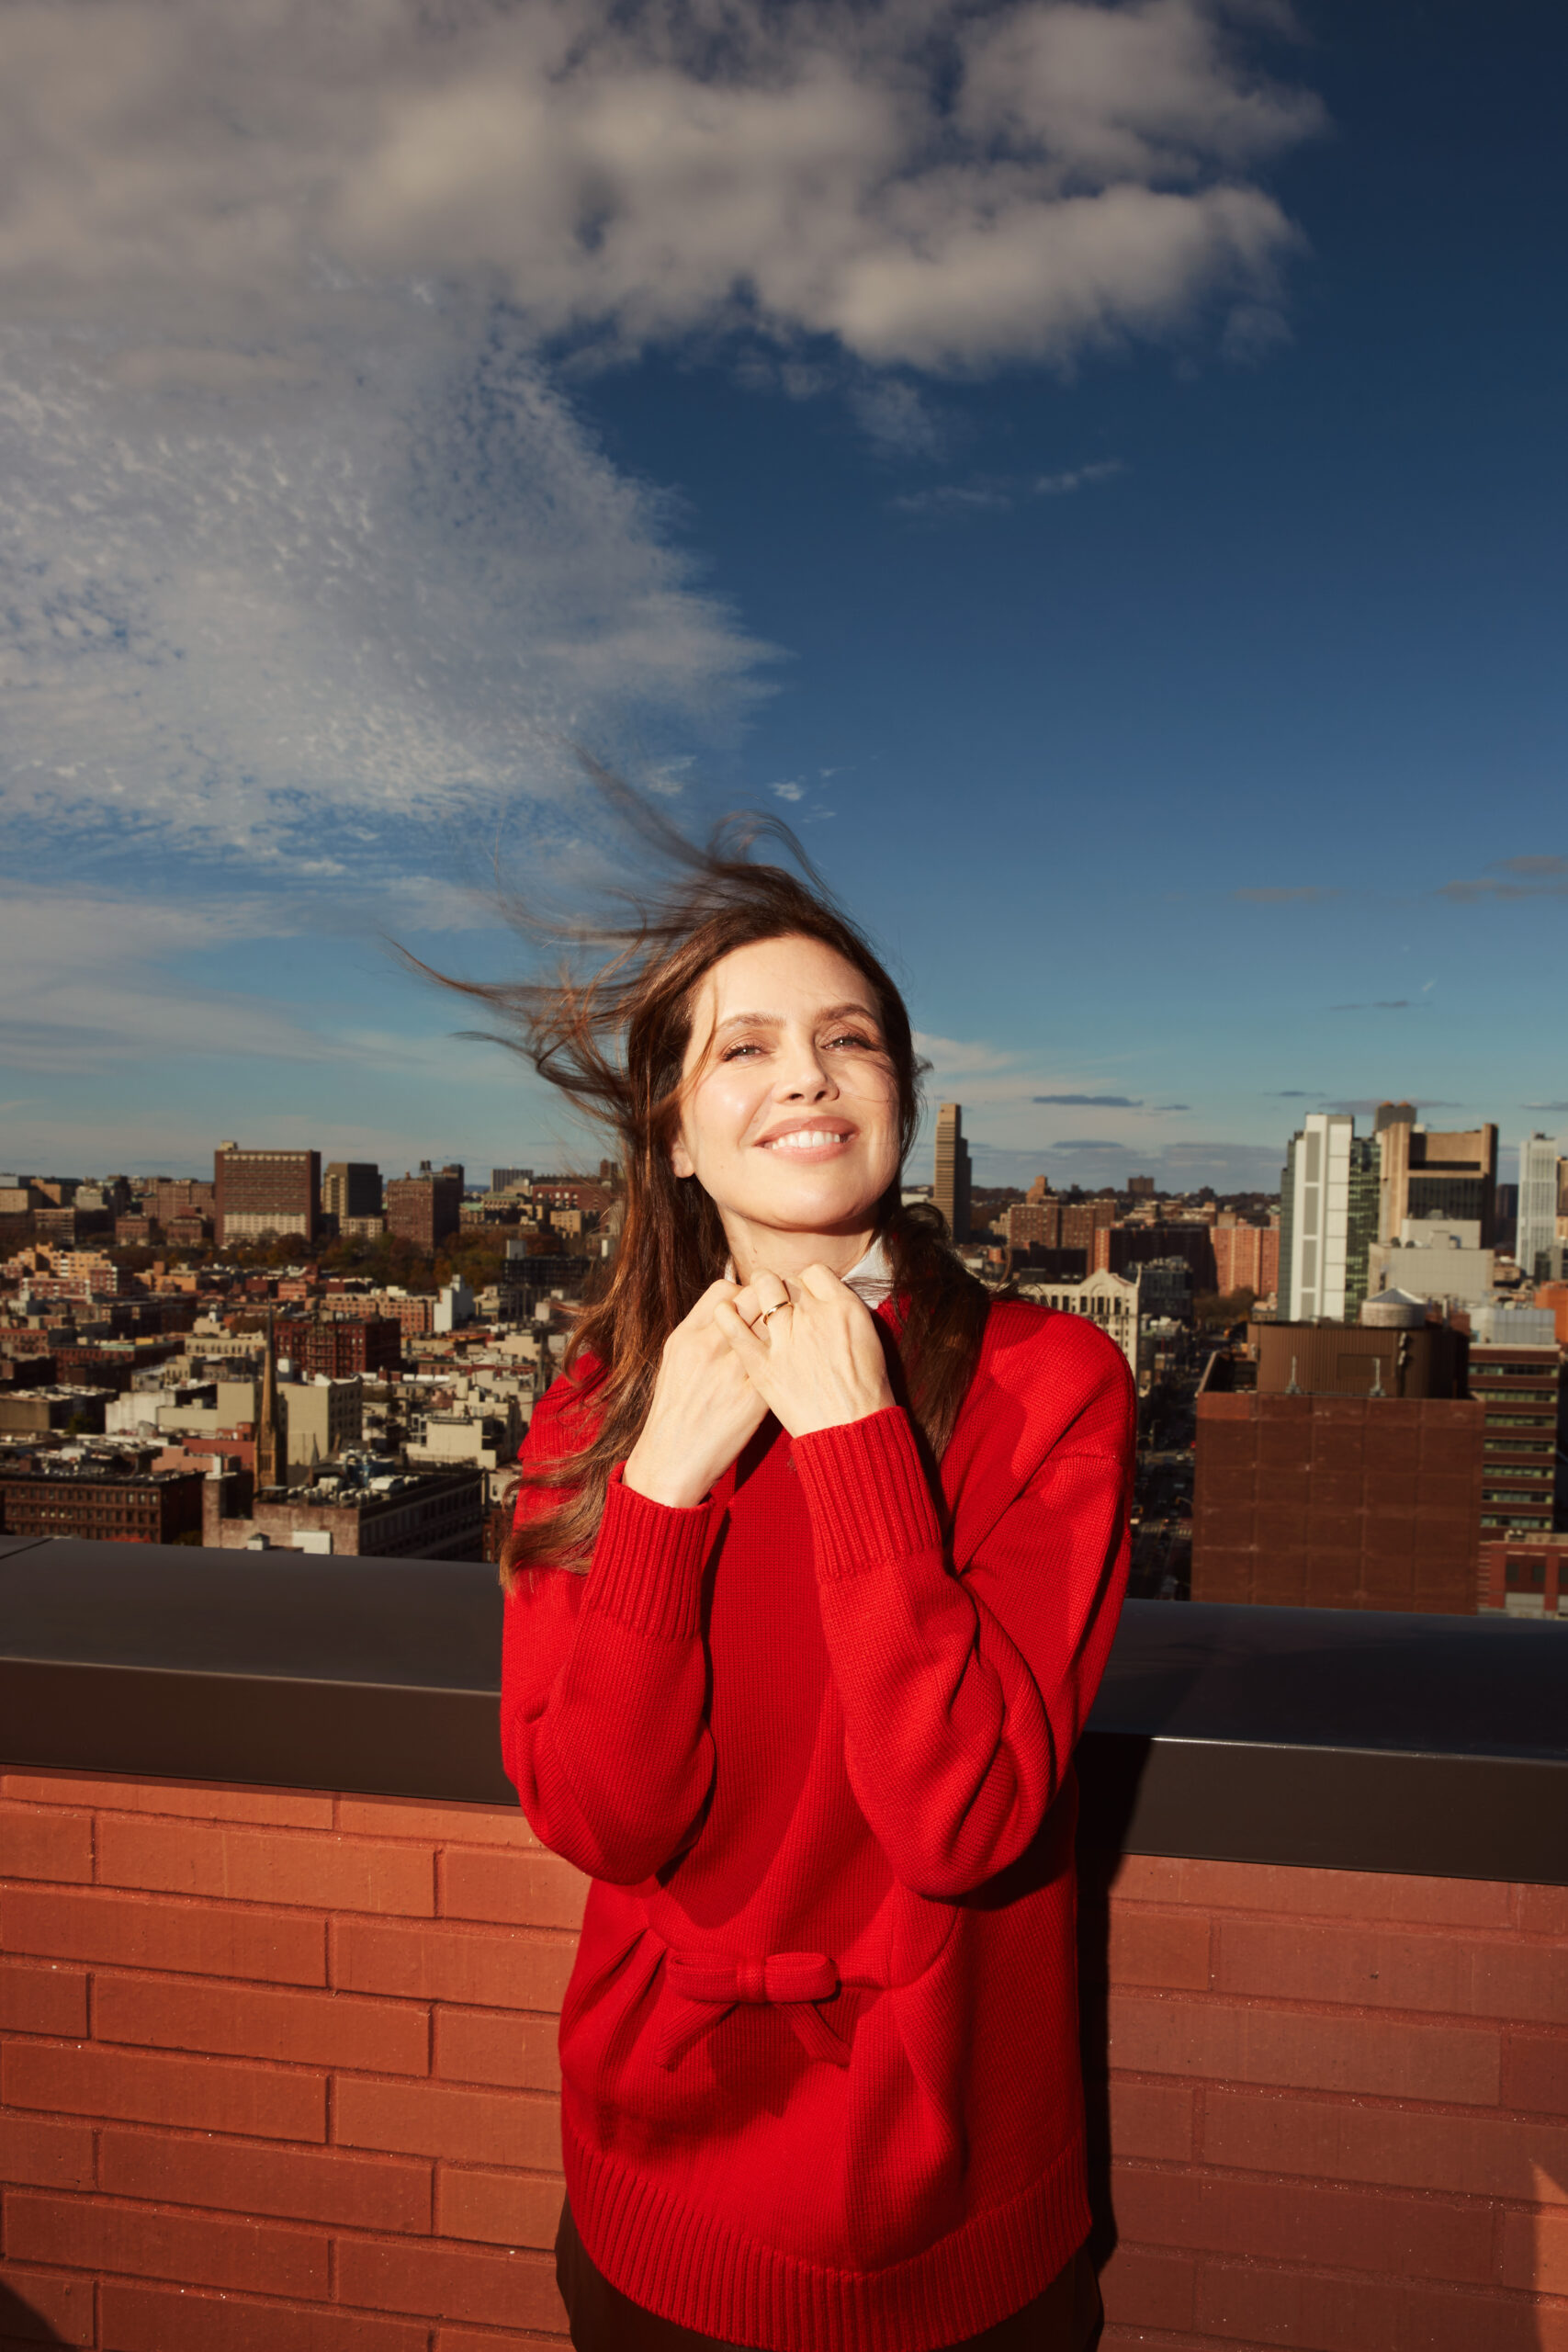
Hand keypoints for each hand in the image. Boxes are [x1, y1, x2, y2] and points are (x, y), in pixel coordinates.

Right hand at [623, 1280, 769, 1508]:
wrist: (672, 1459)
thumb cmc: (675, 1410)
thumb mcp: (676, 1360)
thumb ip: (700, 1331)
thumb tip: (727, 1306)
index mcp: (688, 1335)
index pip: (725, 1290)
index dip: (744, 1292)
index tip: (752, 1307)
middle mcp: (709, 1347)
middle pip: (754, 1299)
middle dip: (771, 1302)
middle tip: (779, 1316)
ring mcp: (733, 1371)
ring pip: (774, 1328)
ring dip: (786, 1329)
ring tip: (789, 1339)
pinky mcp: (754, 1397)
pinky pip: (781, 1363)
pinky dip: (790, 1361)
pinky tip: (792, 1368)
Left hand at [715, 1263, 895, 1439]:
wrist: (852, 1432)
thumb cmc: (865, 1391)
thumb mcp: (867, 1341)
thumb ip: (841, 1316)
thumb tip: (823, 1303)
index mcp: (843, 1308)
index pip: (814, 1273)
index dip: (805, 1282)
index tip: (802, 1295)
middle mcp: (814, 1316)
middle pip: (787, 1280)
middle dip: (782, 1287)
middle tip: (780, 1303)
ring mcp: (785, 1339)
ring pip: (763, 1289)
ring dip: (757, 1291)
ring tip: (753, 1301)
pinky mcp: (761, 1365)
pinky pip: (736, 1328)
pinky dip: (726, 1315)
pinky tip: (725, 1312)